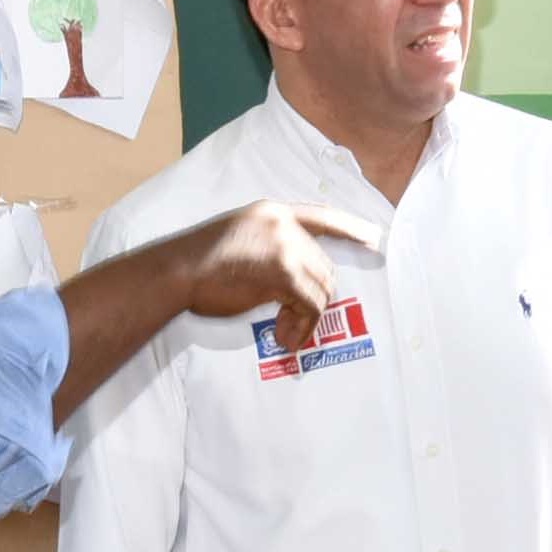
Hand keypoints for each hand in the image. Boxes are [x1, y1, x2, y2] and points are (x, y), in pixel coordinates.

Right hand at [177, 201, 376, 350]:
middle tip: (294, 324)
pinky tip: (287, 338)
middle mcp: (284, 225)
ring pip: (321, 288)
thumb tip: (290, 279)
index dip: (351, 229)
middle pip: (324, 265)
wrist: (176, 271)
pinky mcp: (283, 273)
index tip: (375, 238)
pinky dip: (304, 327)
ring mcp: (285, 247)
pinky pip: (311, 305)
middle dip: (316, 297)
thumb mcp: (238, 238)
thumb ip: (267, 247)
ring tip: (287, 334)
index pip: (323, 217)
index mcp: (272, 212)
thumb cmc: (197, 264)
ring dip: (308, 318)